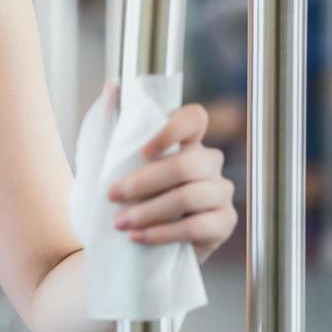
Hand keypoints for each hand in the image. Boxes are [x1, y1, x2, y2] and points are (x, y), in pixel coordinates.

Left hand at [106, 102, 236, 262]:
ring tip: (120, 222)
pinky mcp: (223, 223)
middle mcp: (207, 162)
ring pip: (190, 196)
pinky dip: (163, 233)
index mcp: (185, 141)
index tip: (142, 150)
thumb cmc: (123, 197)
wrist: (129, 244)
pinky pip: (198, 226)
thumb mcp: (108, 161)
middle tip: (112, 195)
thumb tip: (111, 86)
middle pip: (187, 163)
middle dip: (144, 181)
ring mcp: (219, 192)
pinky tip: (138, 237)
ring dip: (149, 211)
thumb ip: (111, 124)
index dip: (173, 129)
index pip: (194, 118)